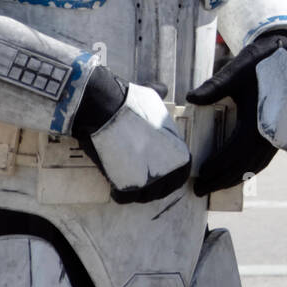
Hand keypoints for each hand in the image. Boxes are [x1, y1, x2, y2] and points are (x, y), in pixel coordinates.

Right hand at [74, 72, 191, 203]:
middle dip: (157, 186)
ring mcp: (146, 177)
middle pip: (166, 187)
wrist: (103, 107)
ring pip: (146, 196)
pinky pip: (125, 198)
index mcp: (175, 148)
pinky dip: (120, 195)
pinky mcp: (125, 184)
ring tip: (130, 184)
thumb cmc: (128, 101)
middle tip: (144, 181)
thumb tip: (162, 88)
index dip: (173, 173)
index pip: (183, 171)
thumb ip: (159, 96)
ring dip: (139, 193)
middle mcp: (165, 165)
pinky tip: (115, 187)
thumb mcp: (151, 96)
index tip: (162, 171)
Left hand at [186, 31, 286, 195]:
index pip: (235, 152)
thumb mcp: (236, 71)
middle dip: (222, 180)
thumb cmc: (259, 63)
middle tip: (201, 190)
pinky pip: (263, 159)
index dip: (218, 167)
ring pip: (255, 166)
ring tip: (215, 185)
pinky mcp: (280, 134)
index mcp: (259, 120)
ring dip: (235, 178)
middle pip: (244, 166)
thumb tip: (191, 98)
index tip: (200, 176)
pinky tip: (236, 172)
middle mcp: (271, 133)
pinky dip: (248, 169)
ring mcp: (278, 135)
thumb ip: (215, 87)